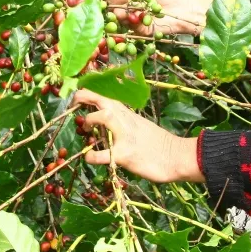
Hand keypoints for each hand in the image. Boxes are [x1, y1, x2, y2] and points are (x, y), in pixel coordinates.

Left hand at [72, 89, 202, 183]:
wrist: (177, 156)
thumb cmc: (157, 143)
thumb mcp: (139, 125)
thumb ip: (123, 121)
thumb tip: (105, 120)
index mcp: (127, 114)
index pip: (105, 96)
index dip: (88, 93)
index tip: (78, 97)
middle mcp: (125, 120)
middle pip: (102, 98)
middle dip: (83, 96)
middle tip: (73, 104)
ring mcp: (125, 136)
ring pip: (104, 116)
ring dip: (90, 120)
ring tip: (86, 129)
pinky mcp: (126, 155)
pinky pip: (102, 155)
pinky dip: (91, 156)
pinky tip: (89, 157)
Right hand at [99, 0, 207, 36]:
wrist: (184, 7)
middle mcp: (127, 5)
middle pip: (111, 4)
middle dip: (114, 0)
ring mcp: (132, 18)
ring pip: (117, 16)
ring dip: (120, 11)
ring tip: (127, 9)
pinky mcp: (139, 30)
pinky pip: (129, 26)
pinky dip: (131, 20)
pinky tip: (137, 16)